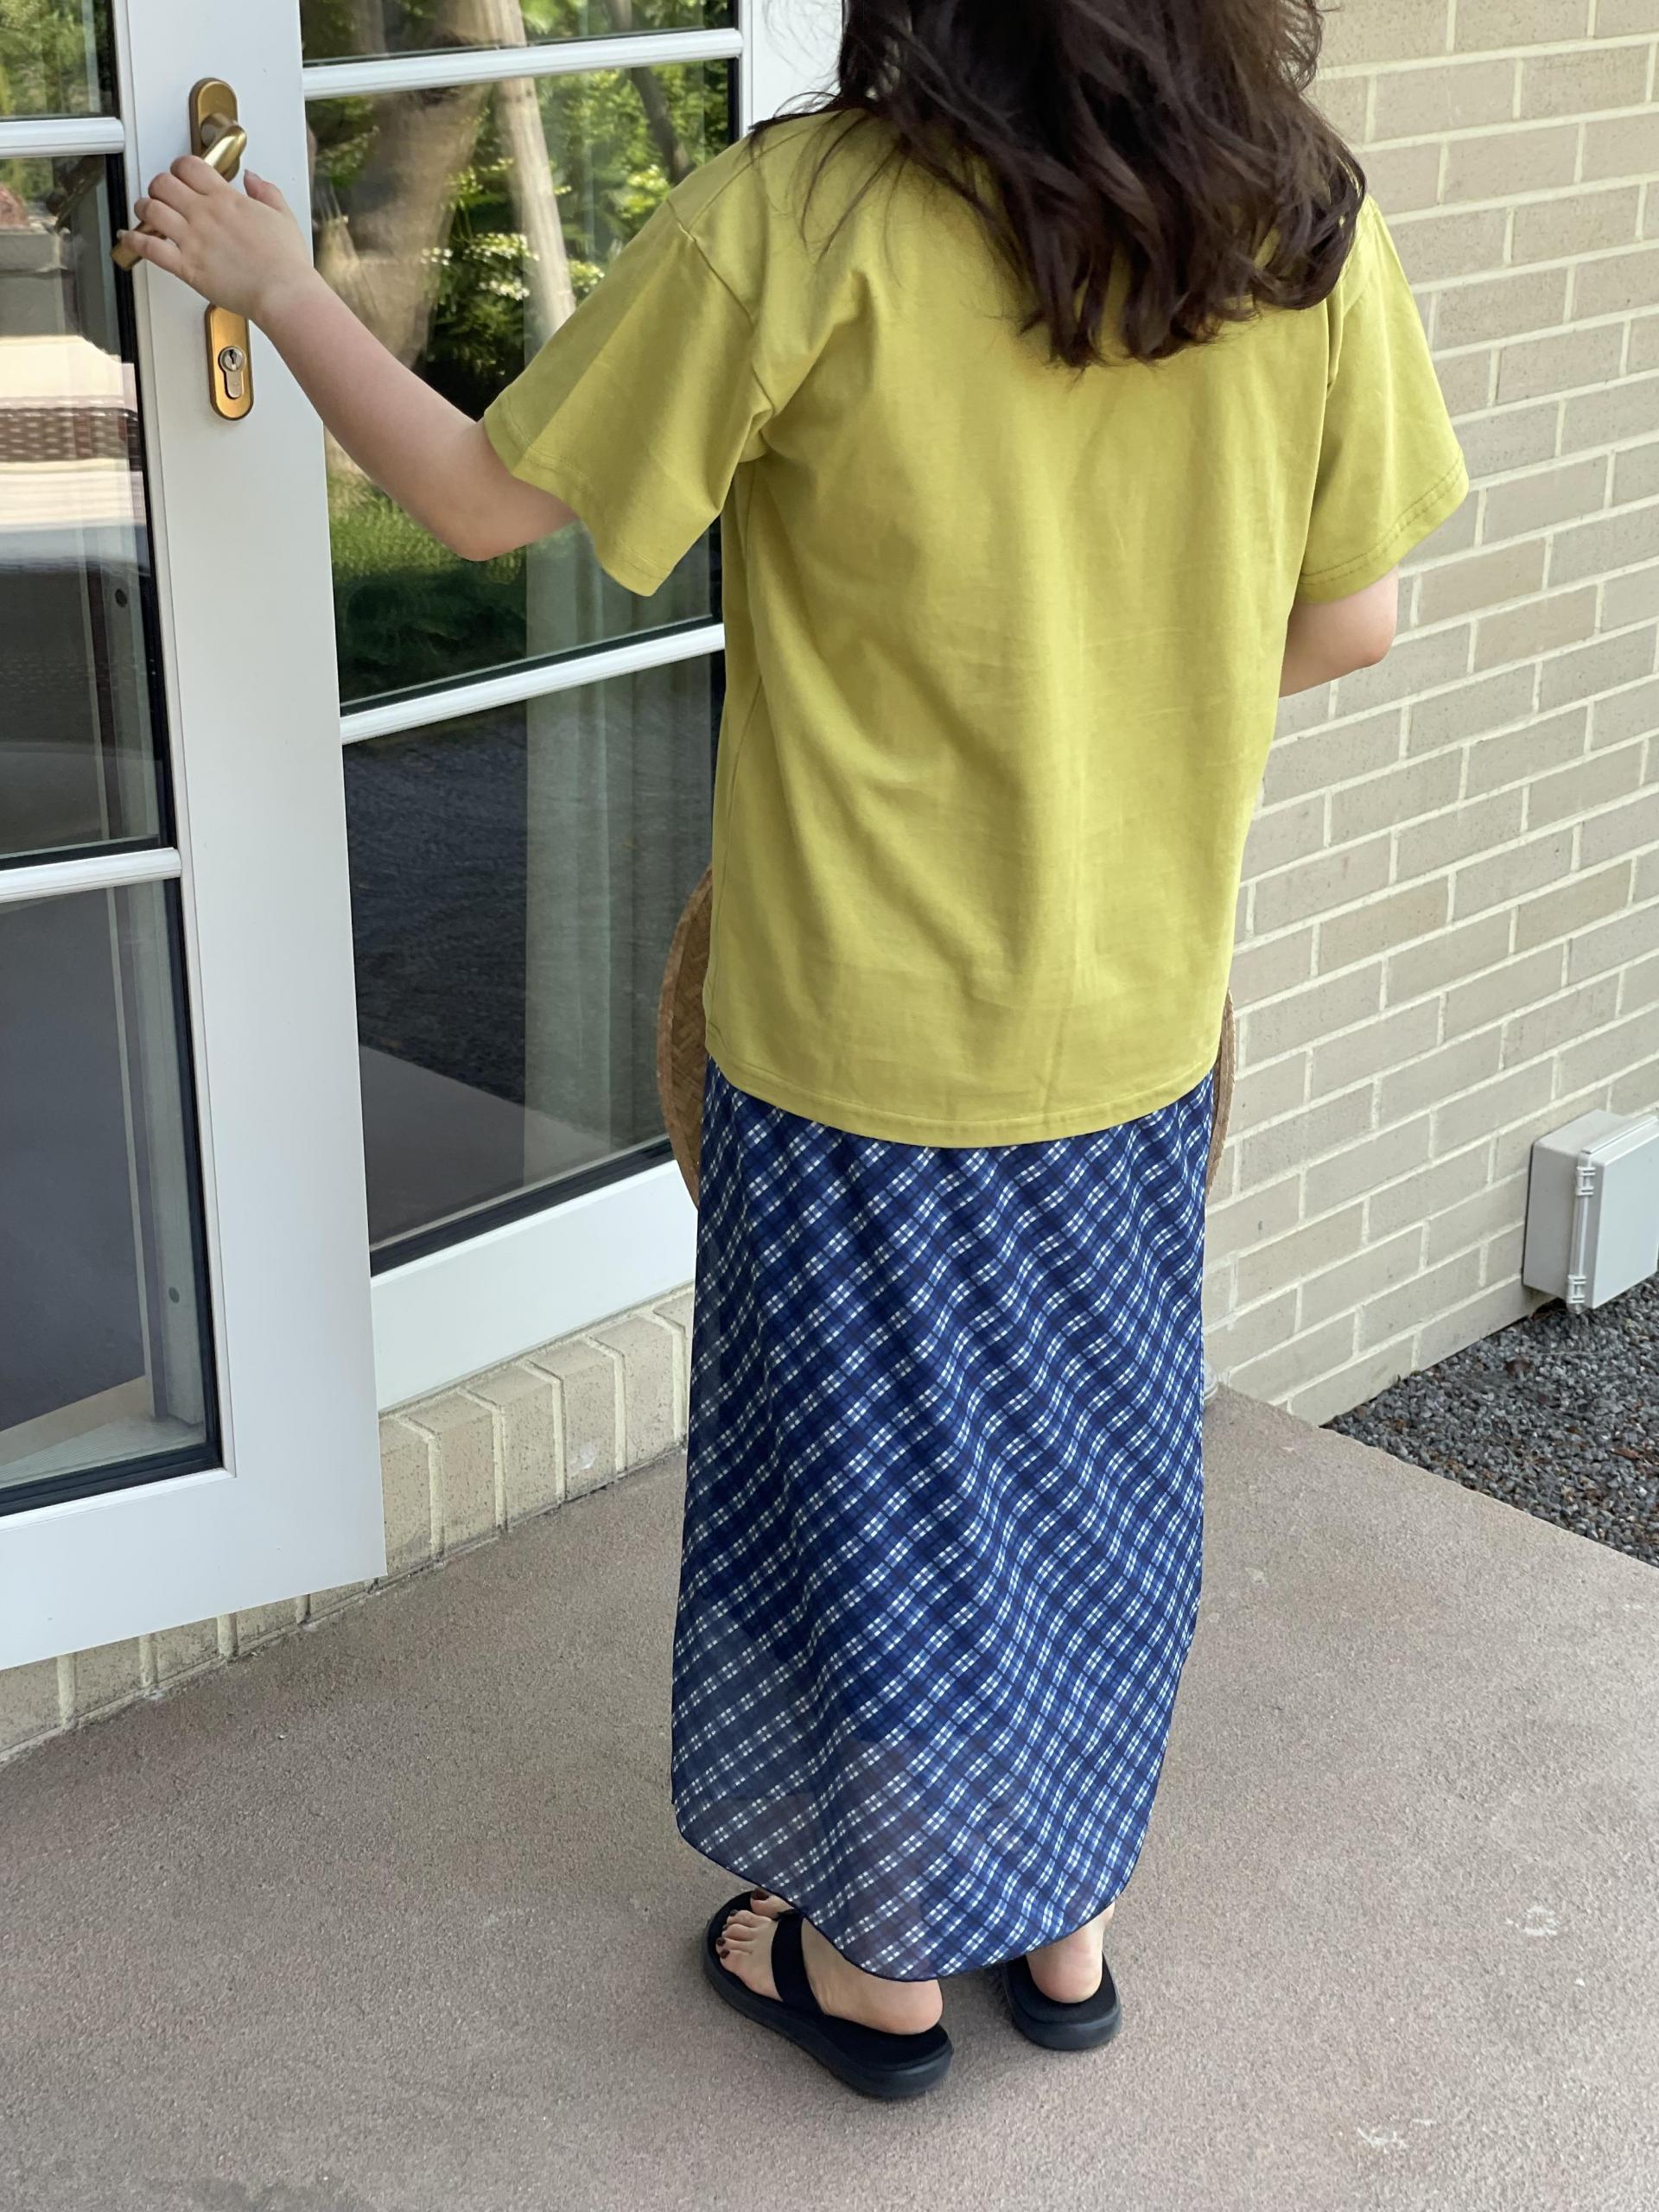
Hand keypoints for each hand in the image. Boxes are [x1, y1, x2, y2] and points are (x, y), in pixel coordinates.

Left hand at [117, 158, 316, 325]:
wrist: (283, 293)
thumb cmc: (286, 263)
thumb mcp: (283, 216)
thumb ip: (266, 192)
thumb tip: (254, 179)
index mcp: (226, 198)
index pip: (189, 166)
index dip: (180, 166)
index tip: (181, 173)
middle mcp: (204, 213)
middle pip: (163, 183)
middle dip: (159, 185)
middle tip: (162, 193)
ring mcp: (193, 239)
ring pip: (150, 209)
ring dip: (144, 207)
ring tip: (146, 212)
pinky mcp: (187, 266)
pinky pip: (149, 248)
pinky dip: (133, 241)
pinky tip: (128, 238)